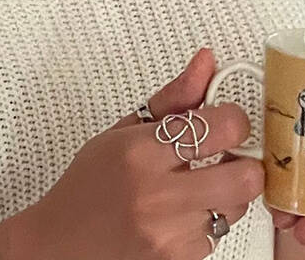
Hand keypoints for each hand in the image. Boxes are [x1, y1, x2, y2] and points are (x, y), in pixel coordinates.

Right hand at [0, 49, 261, 259]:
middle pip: (246, 176)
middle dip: (245, 162)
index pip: (223, 127)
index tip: (226, 120)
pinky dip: (208, 222)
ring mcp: (168, 234)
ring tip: (197, 186)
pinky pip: (219, 235)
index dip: (235, 120)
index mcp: (142, 153)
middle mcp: (157, 195)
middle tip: (228, 156)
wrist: (57, 245)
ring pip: (238, 207)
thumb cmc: (88, 186)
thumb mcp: (123, 131)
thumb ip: (174, 98)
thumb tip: (206, 63)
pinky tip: (182, 214)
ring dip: (227, 193)